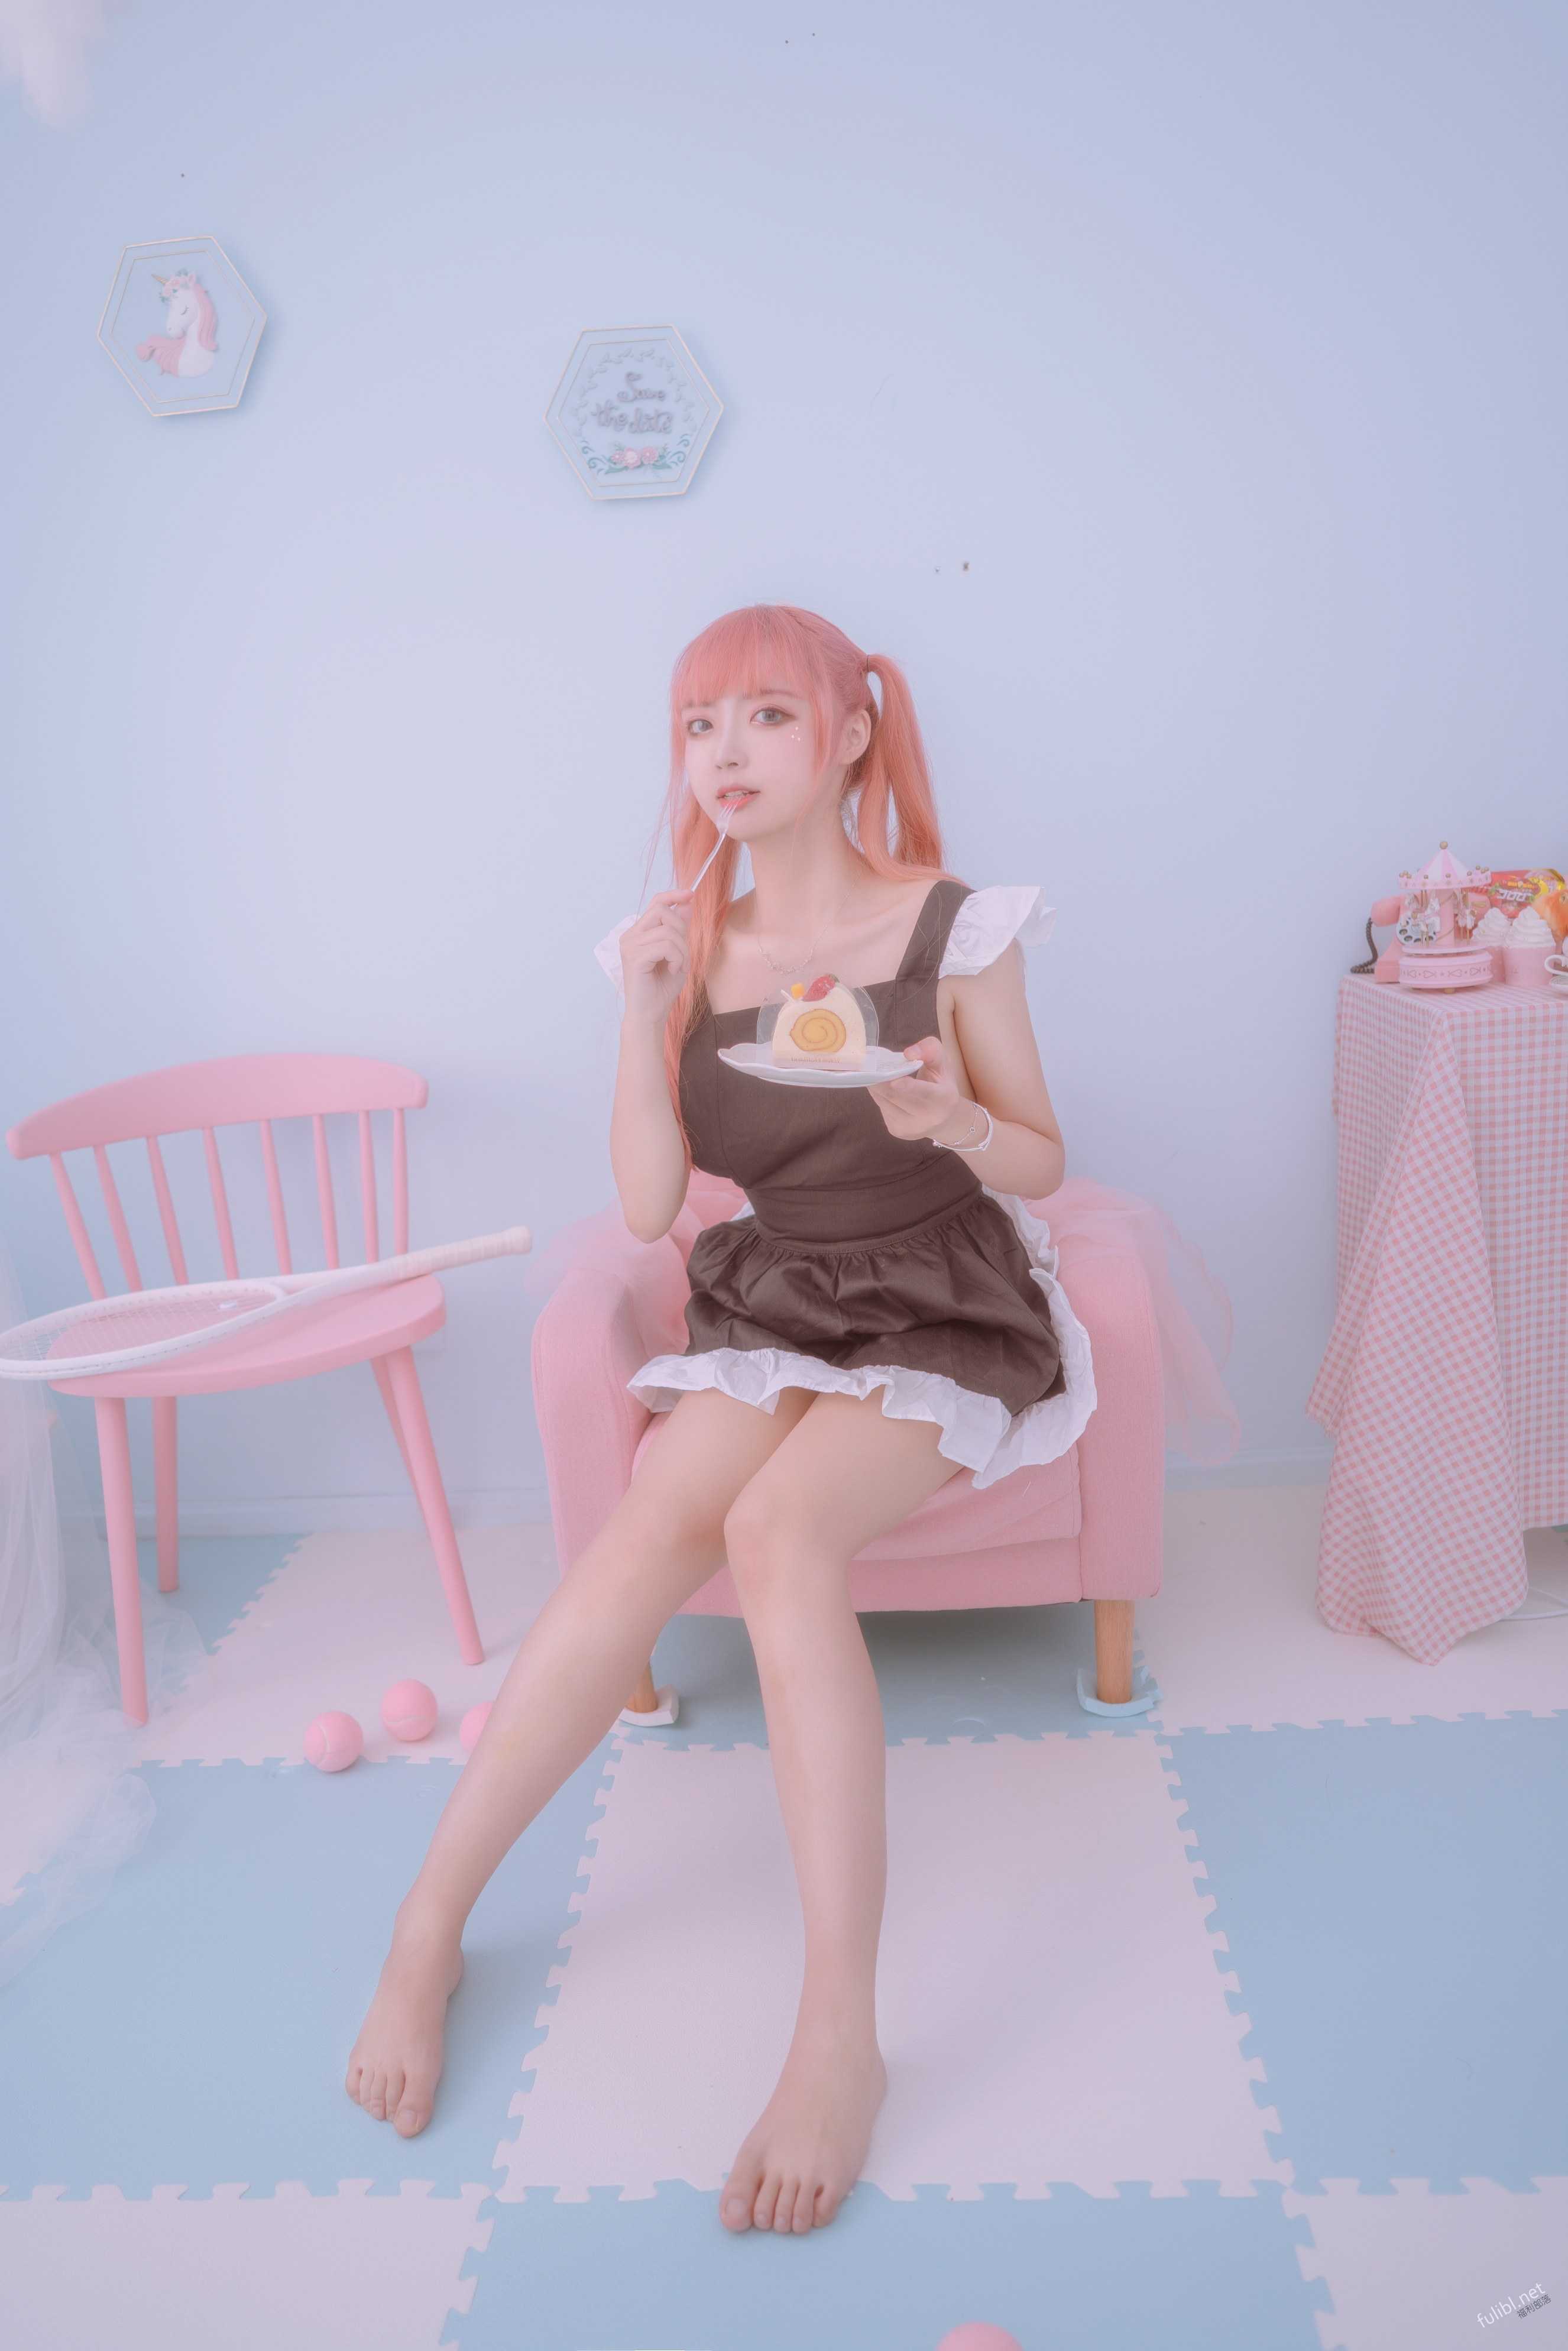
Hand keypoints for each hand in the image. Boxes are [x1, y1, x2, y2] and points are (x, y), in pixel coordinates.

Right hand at [619, 892, 692, 1028]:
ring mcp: (629, 946)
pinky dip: (677, 958)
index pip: (655, 904)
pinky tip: (674, 971)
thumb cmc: (661, 989)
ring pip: (667, 931)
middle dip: (681, 930)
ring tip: (680, 967)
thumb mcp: (677, 954)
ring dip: (683, 950)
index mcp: (638, 934)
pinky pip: (665, 946)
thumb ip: (679, 930)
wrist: (651, 1015)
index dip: (673, 895)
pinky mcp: (633, 958)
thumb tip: (686, 904)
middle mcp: (630, 937)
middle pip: (661, 911)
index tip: (690, 894)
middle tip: (684, 955)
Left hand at [868, 1035, 977, 1145]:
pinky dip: (879, 1097)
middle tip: (868, 1066)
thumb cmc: (942, 1085)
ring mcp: (912, 1128)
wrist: (944, 1118)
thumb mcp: (943, 1064)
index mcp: (944, 1099)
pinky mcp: (899, 1132)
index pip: (925, 1092)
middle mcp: (929, 1117)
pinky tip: (883, 1090)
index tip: (895, 1081)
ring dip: (876, 1087)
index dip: (910, 1087)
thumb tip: (909, 1053)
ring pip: (885, 1102)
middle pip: (896, 1096)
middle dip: (879, 1079)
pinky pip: (882, 1110)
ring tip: (873, 1075)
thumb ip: (931, 1050)